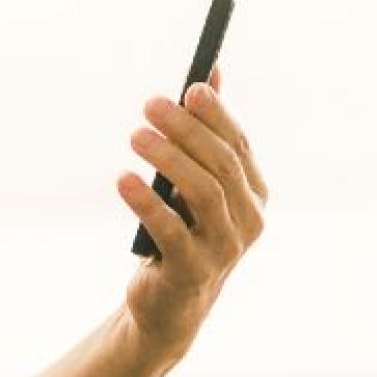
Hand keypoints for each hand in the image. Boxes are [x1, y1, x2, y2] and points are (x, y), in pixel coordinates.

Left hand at [117, 66, 267, 362]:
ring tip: (136, 136)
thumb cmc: (183, 231)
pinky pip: (171, 231)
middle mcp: (248, 221)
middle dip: (187, 130)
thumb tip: (210, 71)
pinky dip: (147, 203)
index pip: (238, 146)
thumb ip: (206, 131)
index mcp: (254, 195)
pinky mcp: (191, 272)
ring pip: (203, 194)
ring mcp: (224, 249)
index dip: (216, 115)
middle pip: (221, 165)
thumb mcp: (195, 182)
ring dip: (168, 159)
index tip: (191, 87)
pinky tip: (123, 179)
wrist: (169, 304)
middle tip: (150, 105)